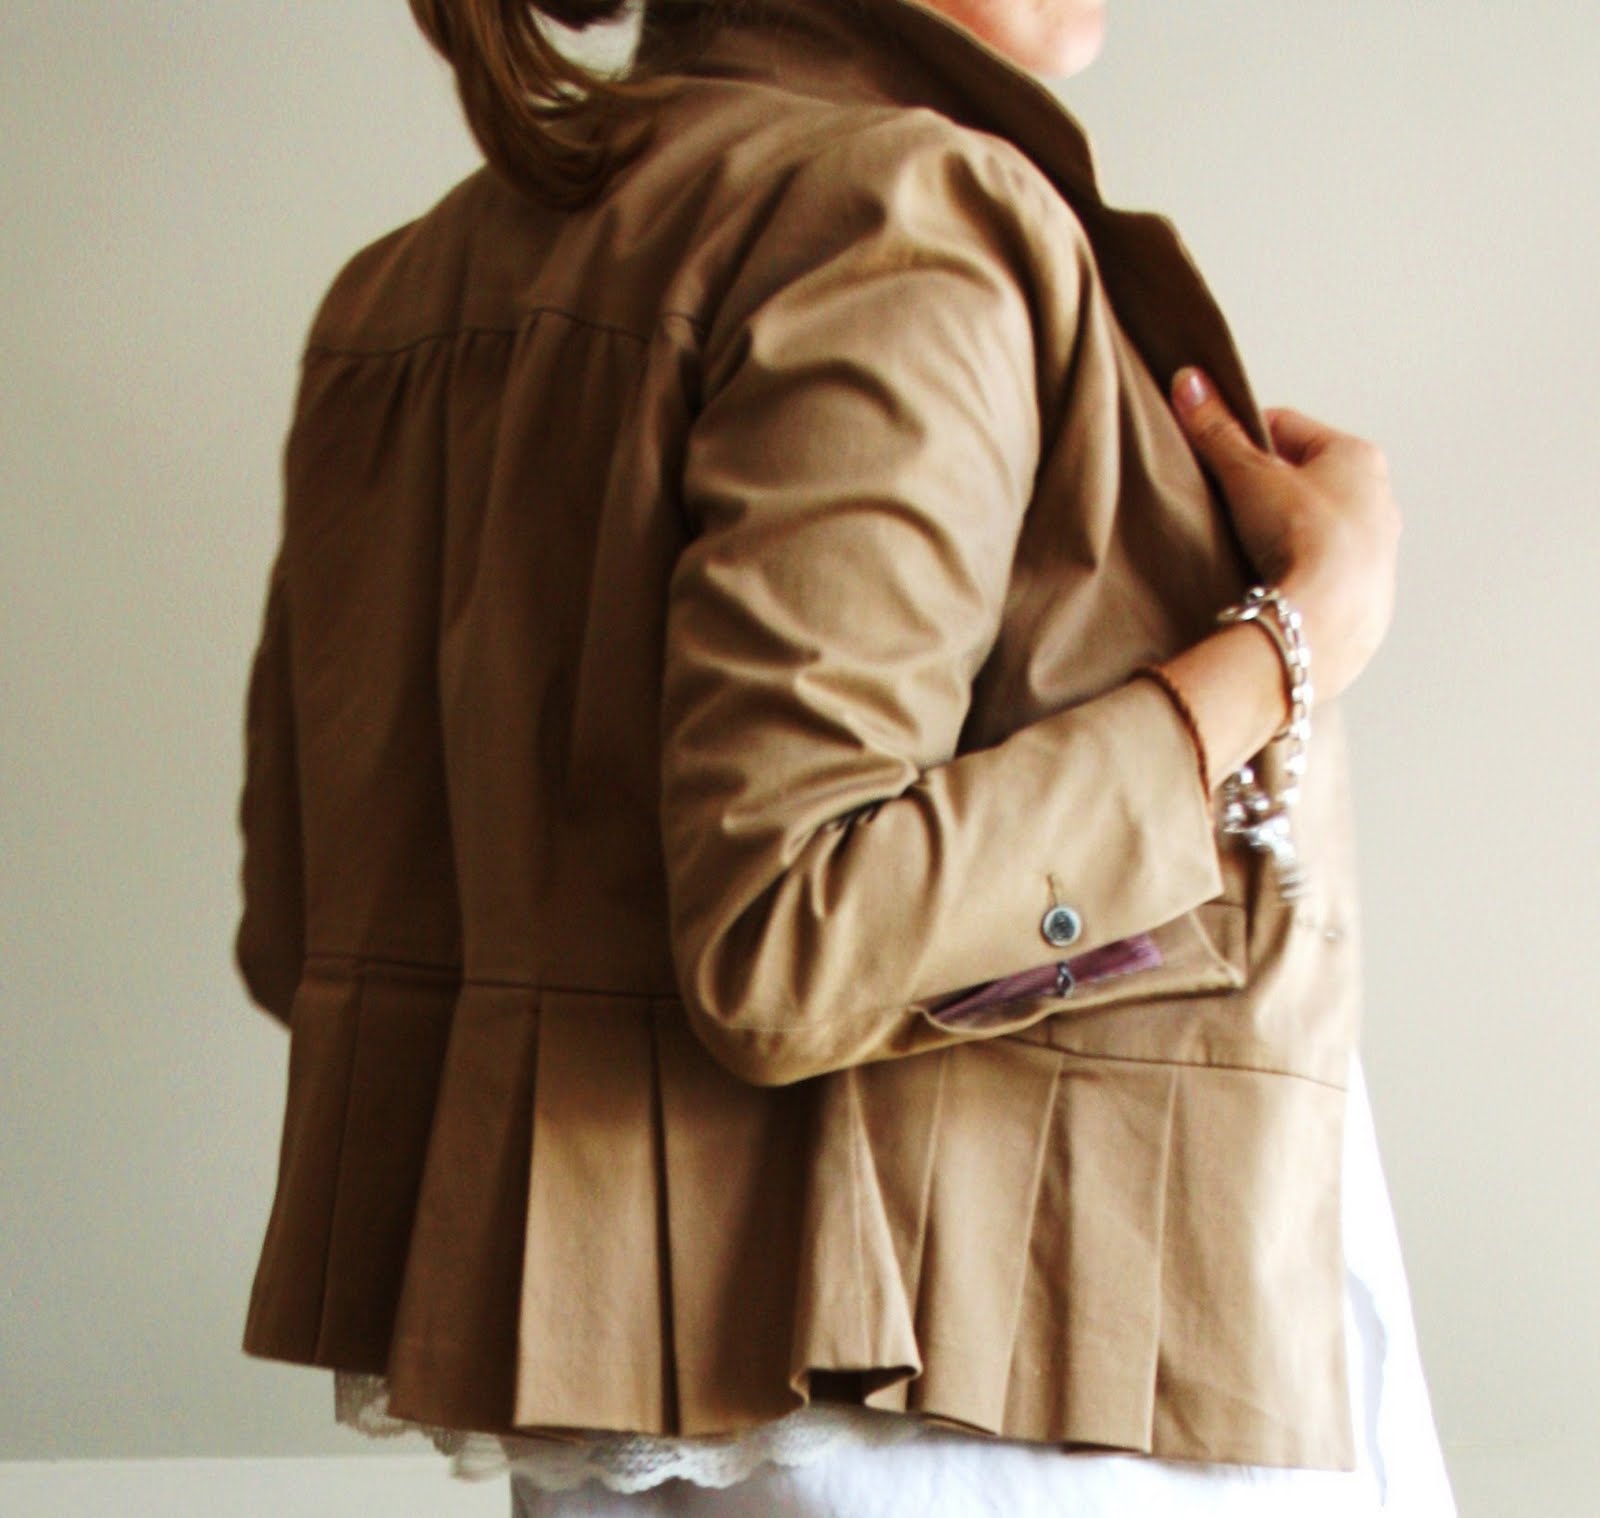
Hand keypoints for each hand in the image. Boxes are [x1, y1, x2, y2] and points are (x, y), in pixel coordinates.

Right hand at [1169, 366, 1401, 706]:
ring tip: (1247, 549)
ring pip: (1319, 526)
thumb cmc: (1301, 537)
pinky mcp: (1371, 593)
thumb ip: (1215, 430)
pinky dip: (1298, 570)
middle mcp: (1379, 498)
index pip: (1287, 428)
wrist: (1325, 618)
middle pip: (1306, 478)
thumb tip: (1188, 380)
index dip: (1242, 437)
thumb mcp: (1248, 474)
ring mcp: (1379, 549)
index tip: (1214, 454)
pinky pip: (1326, 570)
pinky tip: (1271, 582)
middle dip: (1266, 488)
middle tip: (1227, 505)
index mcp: (1358, 456)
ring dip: (1284, 532)